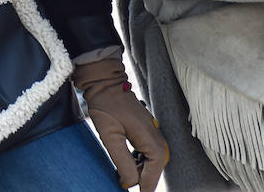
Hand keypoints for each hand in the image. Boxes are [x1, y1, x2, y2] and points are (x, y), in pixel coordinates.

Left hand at [72, 57, 167, 190]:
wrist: (105, 81)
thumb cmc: (106, 105)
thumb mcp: (110, 136)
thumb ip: (122, 162)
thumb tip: (129, 184)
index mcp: (152, 143)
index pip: (152, 176)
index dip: (143, 189)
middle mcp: (158, 140)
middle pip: (153, 171)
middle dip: (140, 180)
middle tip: (121, 182)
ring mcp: (154, 136)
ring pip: (150, 164)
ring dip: (137, 171)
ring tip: (120, 173)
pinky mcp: (147, 133)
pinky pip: (147, 155)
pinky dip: (137, 162)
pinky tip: (124, 162)